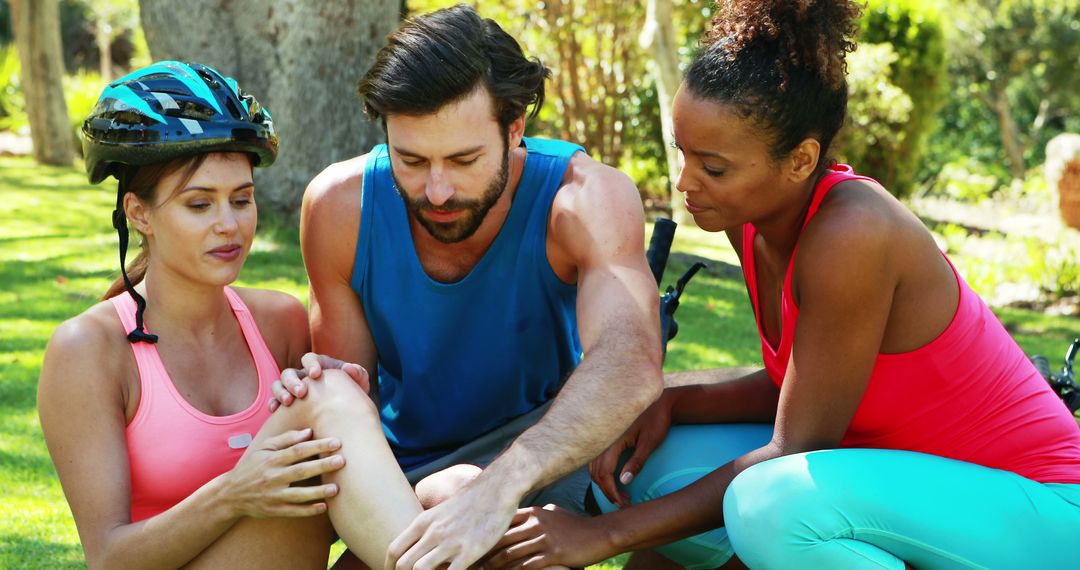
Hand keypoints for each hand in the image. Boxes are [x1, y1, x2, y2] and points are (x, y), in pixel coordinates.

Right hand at [222, 428, 345, 517]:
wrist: (231, 494)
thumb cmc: (253, 467)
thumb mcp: (264, 448)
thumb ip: (285, 439)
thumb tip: (309, 432)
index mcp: (272, 460)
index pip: (298, 450)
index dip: (317, 446)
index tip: (336, 442)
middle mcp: (273, 477)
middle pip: (301, 471)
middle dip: (322, 466)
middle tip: (342, 461)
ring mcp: (273, 495)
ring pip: (299, 494)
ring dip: (318, 492)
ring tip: (336, 488)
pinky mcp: (274, 510)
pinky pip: (294, 511)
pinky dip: (309, 510)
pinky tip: (324, 507)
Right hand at [269, 352, 368, 410]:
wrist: (347, 415)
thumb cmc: (353, 395)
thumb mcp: (360, 384)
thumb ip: (358, 373)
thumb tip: (348, 367)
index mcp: (318, 366)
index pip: (309, 358)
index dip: (311, 364)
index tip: (316, 374)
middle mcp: (302, 376)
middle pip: (289, 372)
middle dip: (293, 381)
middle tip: (302, 393)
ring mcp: (292, 389)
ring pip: (278, 384)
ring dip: (280, 391)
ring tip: (288, 402)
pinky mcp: (287, 404)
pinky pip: (274, 401)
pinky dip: (273, 403)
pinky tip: (275, 411)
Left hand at [387, 474, 519, 569]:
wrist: (497, 488)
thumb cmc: (472, 500)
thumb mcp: (442, 510)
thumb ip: (428, 527)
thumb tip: (419, 543)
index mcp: (424, 521)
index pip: (394, 549)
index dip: (388, 566)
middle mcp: (433, 532)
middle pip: (403, 564)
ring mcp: (451, 543)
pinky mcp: (469, 552)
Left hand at [482, 505, 613, 569]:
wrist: (600, 534)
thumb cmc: (576, 525)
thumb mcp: (554, 513)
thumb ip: (536, 514)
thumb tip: (522, 516)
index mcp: (533, 513)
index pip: (500, 521)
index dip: (484, 533)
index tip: (471, 543)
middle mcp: (535, 523)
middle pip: (500, 538)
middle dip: (483, 552)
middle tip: (470, 562)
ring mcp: (544, 538)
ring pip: (510, 554)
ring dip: (494, 566)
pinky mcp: (553, 554)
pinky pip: (527, 566)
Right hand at [589, 389, 674, 506]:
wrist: (660, 400)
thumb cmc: (657, 420)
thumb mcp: (650, 442)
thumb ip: (637, 462)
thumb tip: (623, 482)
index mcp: (613, 439)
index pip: (604, 472)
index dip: (611, 491)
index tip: (623, 503)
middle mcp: (604, 438)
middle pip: (595, 472)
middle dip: (608, 491)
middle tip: (624, 503)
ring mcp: (603, 437)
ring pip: (594, 467)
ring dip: (605, 483)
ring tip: (622, 495)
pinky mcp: (606, 437)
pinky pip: (597, 460)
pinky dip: (603, 473)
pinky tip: (616, 479)